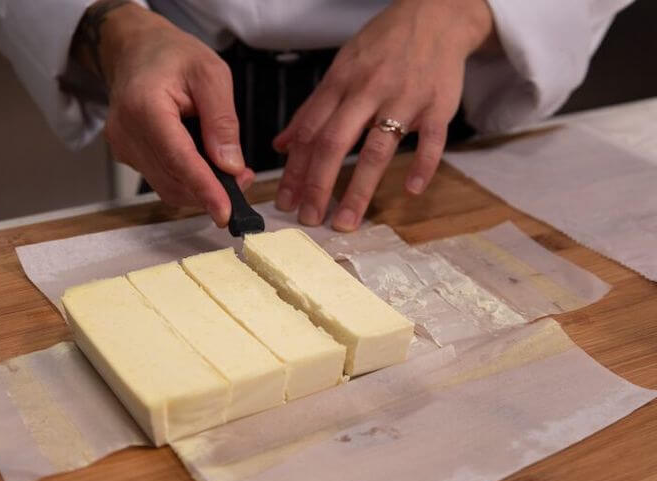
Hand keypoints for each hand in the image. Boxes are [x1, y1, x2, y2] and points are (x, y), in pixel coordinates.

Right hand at [91, 3, 253, 225]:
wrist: (136, 50)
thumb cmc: (173, 56)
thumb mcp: (211, 74)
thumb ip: (223, 121)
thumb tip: (231, 166)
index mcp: (144, 106)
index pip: (178, 159)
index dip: (204, 189)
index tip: (225, 212)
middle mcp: (126, 132)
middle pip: (173, 180)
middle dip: (211, 190)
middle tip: (244, 178)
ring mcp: (123, 147)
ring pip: (167, 186)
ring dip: (200, 188)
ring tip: (230, 170)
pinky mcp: (127, 156)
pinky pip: (162, 178)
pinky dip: (187, 180)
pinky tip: (205, 164)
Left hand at [272, 0, 493, 230]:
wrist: (435, 16)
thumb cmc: (383, 45)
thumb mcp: (340, 68)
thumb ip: (312, 109)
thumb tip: (281, 145)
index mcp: (340, 83)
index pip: (309, 132)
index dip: (294, 170)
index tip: (284, 201)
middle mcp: (368, 91)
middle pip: (335, 143)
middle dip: (318, 185)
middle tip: (308, 218)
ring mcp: (404, 99)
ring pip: (377, 149)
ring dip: (359, 190)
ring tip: (345, 220)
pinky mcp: (438, 106)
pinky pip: (431, 141)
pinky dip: (422, 166)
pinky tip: (410, 190)